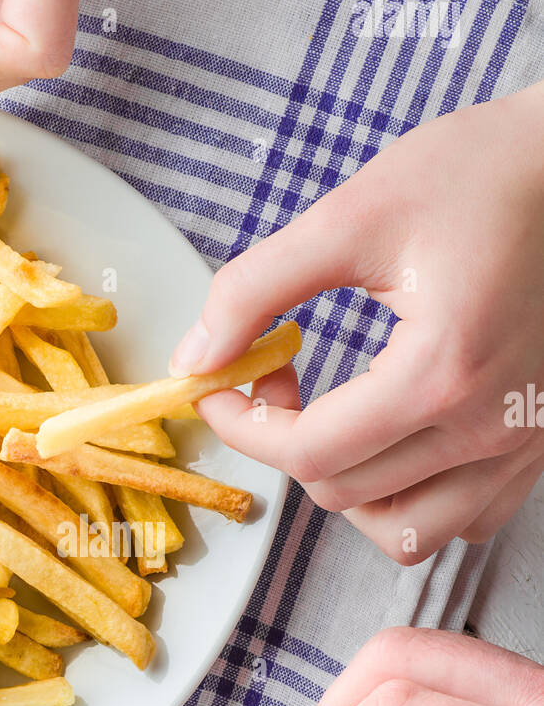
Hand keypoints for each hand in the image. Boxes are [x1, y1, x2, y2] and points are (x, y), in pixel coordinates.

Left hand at [170, 84, 543, 562]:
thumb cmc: (480, 173)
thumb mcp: (353, 214)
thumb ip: (256, 288)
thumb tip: (196, 356)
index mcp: (441, 373)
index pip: (308, 452)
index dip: (241, 424)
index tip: (219, 383)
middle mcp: (489, 427)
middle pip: (344, 493)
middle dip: (284, 442)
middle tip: (275, 373)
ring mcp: (523, 445)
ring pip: (406, 532)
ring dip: (349, 491)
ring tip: (332, 424)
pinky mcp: (540, 444)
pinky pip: (463, 520)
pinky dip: (414, 501)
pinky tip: (395, 442)